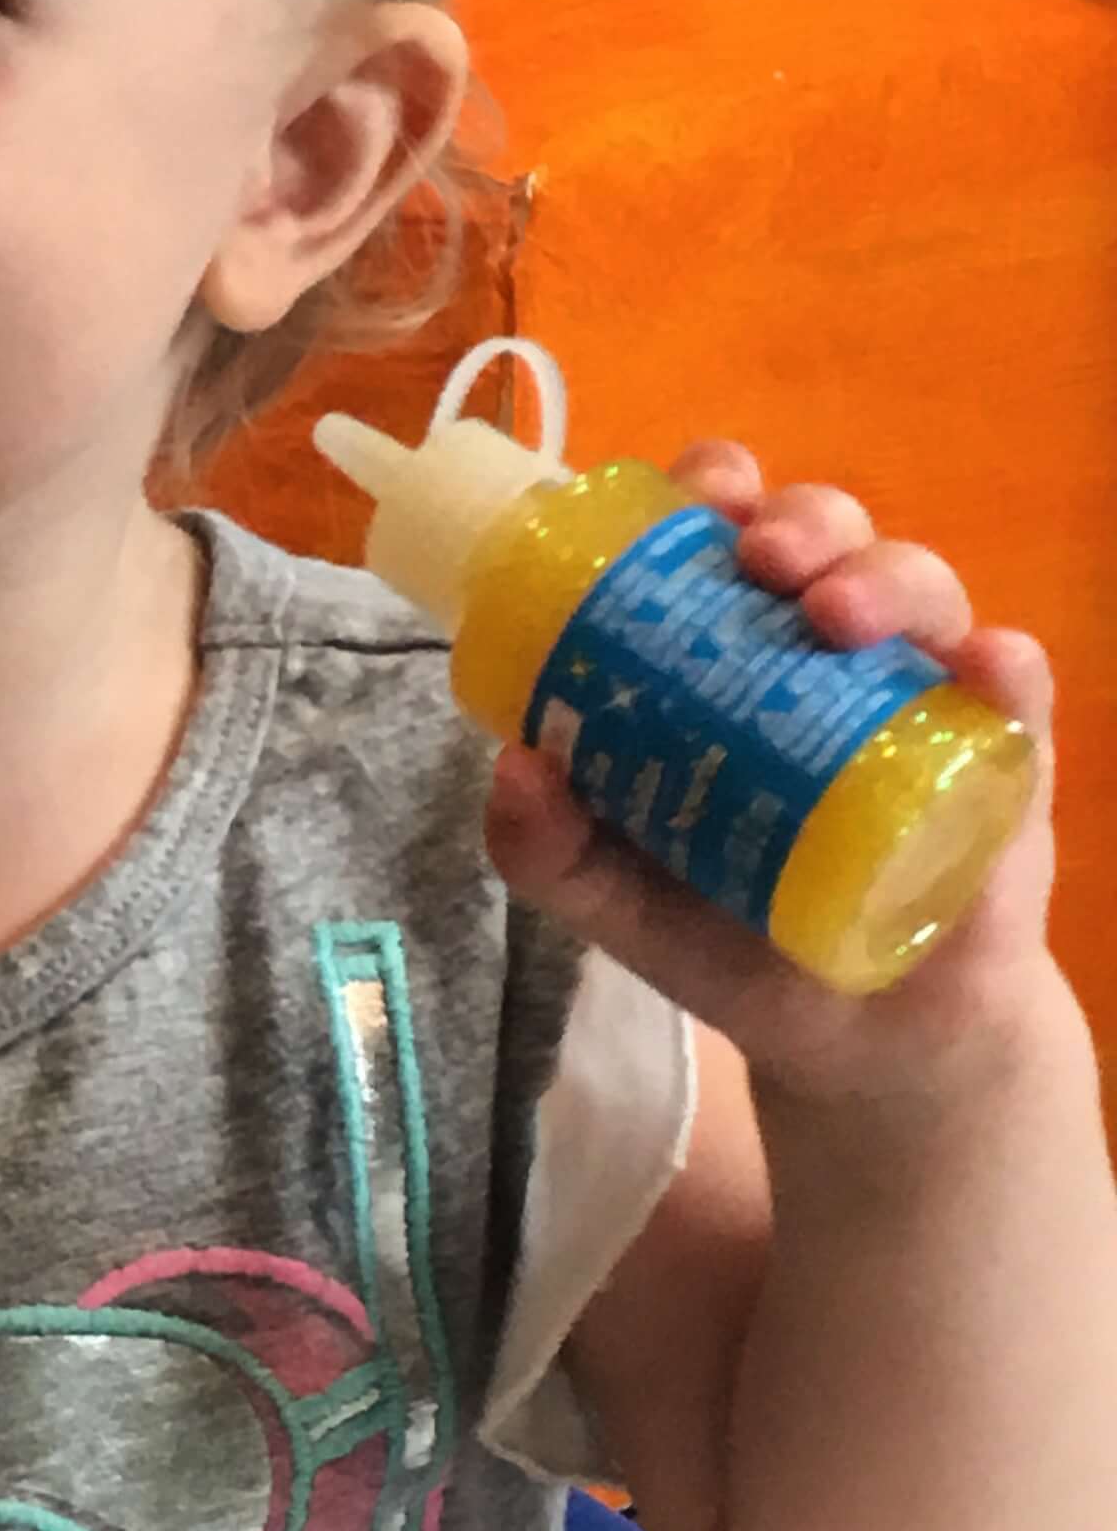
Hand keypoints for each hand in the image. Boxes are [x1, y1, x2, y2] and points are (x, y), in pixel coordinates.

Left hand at [483, 442, 1065, 1111]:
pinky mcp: (1000, 759)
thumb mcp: (608, 894)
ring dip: (881, 576)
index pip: (716, 533)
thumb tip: (514, 769)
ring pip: (918, 588)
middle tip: (760, 558)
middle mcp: (820, 649)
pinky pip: (1016, 689)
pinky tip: (983, 666)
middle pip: (821, 538)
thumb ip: (546, 845)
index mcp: (719, 649)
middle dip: (795, 522)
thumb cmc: (720, 931)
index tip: (684, 496)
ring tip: (836, 614)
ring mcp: (916, 693)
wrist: (847, 1039)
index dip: (704, 491)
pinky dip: (1003, 665)